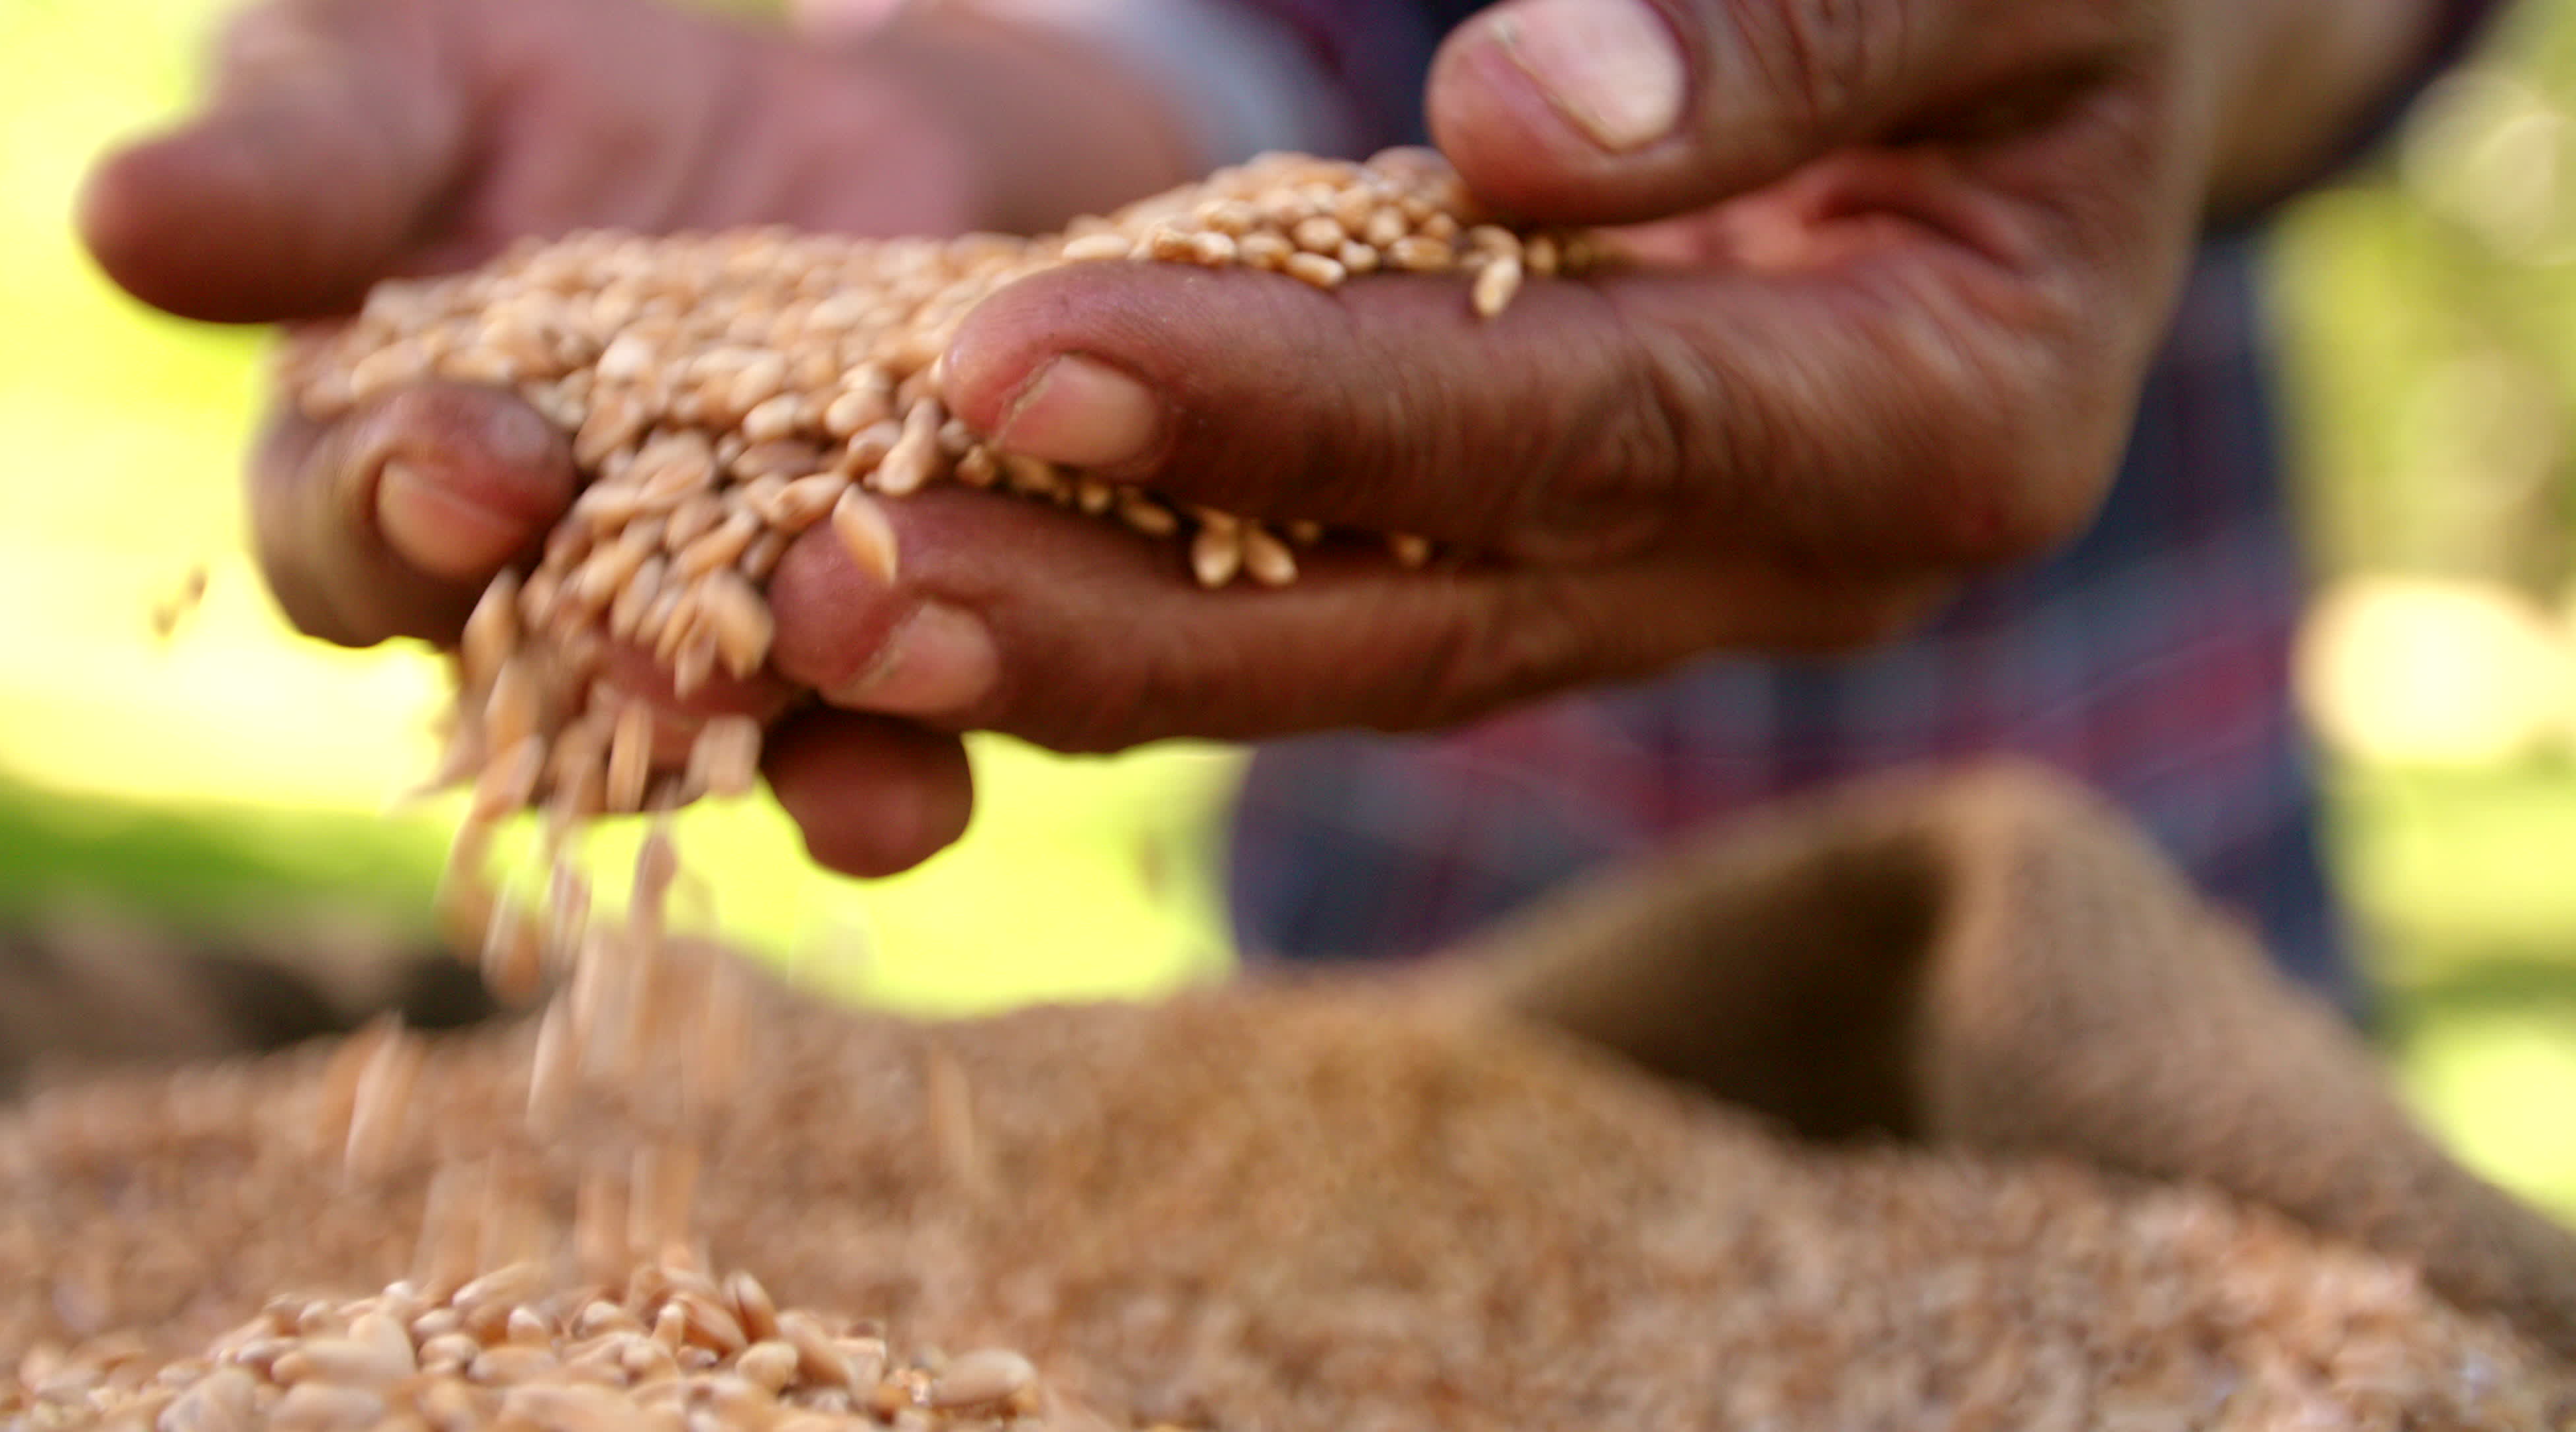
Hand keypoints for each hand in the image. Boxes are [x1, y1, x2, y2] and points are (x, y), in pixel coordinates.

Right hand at [79, 0, 1197, 874]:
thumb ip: (296, 158)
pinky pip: (943, 709)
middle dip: (611, 668)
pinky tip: (981, 748)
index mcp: (397, 492)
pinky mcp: (934, 621)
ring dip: (814, 757)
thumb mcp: (406, 74)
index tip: (469, 458)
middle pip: (561, 686)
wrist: (815, 107)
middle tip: (659, 639)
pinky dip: (956, 733)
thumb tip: (121, 220)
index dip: (393, 512)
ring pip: (767, 737)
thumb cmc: (541, 91)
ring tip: (868, 778)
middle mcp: (567, 613)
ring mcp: (756, 640)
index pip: (354, 541)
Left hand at [748, 0, 2434, 863]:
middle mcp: (1782, 566)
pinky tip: (922, 574)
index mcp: (1934, 429)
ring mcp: (1657, 587)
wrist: (2102, 77)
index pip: (1569, 427)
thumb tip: (1517, 123)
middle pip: (1414, 617)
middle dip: (1115, 612)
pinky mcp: (1551, 558)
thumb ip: (1800, 26)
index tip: (1022, 354)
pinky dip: (1124, 601)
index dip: (1297, 411)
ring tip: (805, 610)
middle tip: (822, 583)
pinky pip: (1320, 606)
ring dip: (1076, 644)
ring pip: (1338, 654)